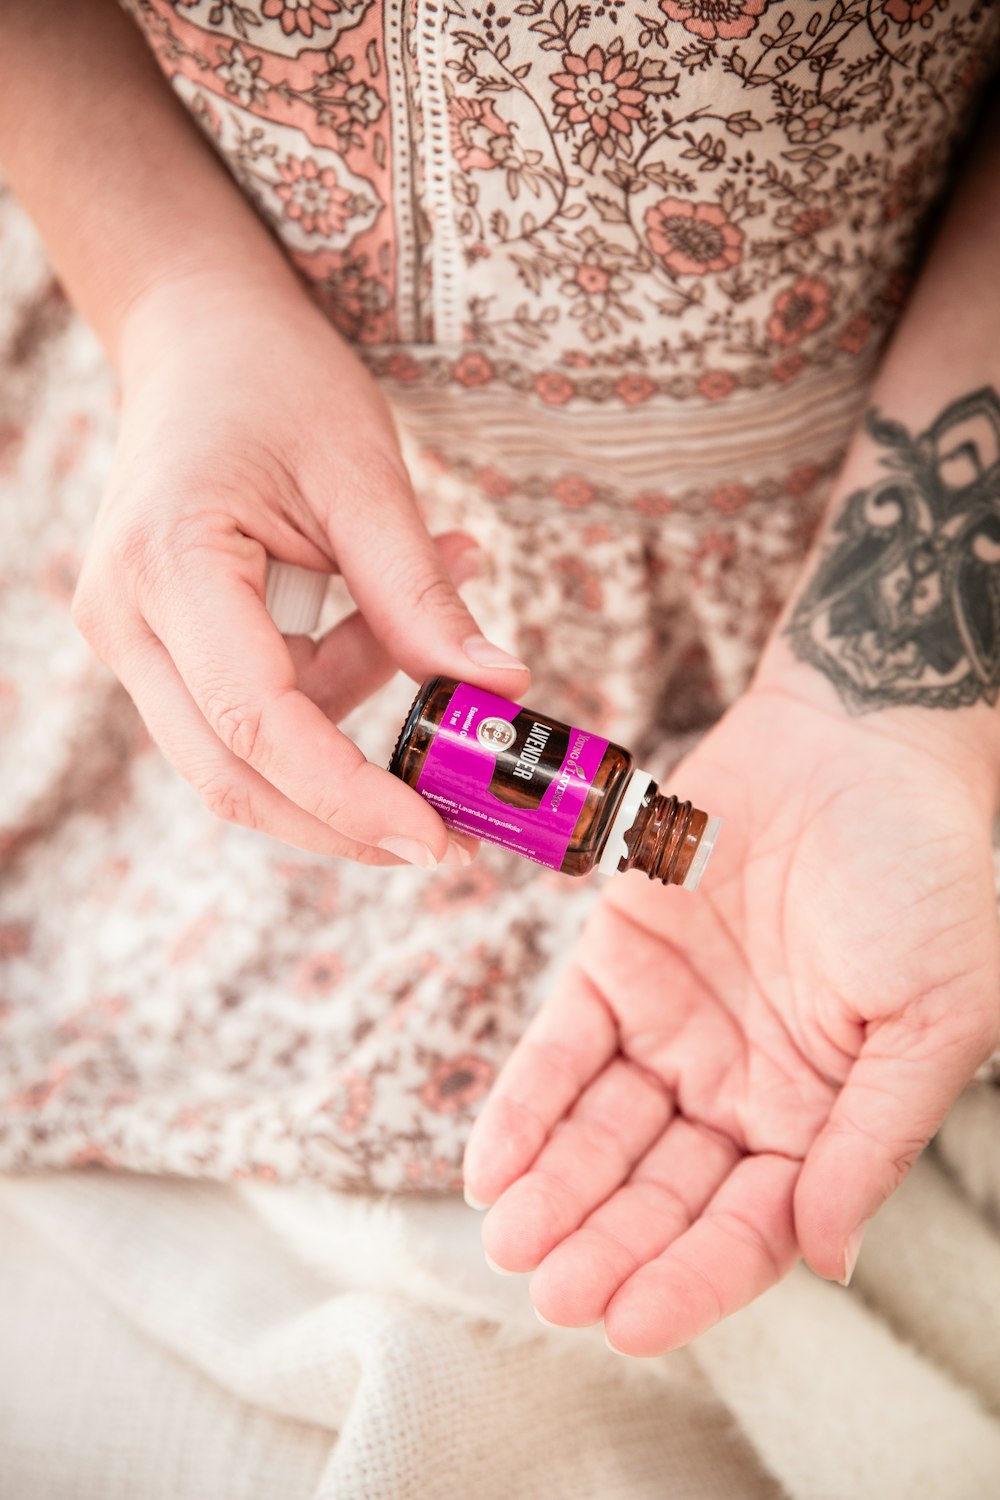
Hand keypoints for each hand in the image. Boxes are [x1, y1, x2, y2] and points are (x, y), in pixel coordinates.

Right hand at [71, 270, 528, 863]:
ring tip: (428, 636)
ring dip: (349, 733)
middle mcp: (126, 620)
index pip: (258, 724)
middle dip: (346, 816)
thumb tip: (501, 691)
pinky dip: (330, 692)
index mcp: (168, 565)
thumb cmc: (273, 380)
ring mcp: (133, 639)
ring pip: (244, 754)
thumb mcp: (363, 475)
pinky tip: (380, 622)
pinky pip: (251, 711)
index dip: (347, 798)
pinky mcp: (162, 646)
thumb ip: (420, 595)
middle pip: (232, 775)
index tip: (435, 839)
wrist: (195, 336)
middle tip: (452, 832)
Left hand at [462, 684, 999, 1353]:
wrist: (859, 741)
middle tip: (553, 1291)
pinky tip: (490, 1164)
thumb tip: (825, 1258)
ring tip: (511, 1240)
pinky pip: (559, 1049)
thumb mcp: (932, 1016)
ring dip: (556, 1189)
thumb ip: (872, 1137)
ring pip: (602, 1132)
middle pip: (662, 1191)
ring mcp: (673, 1026)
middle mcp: (739, 1085)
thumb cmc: (925, 875)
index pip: (748, 1225)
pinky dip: (523, 1105)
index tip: (631, 1322)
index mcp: (820, 1114)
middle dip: (607, 1243)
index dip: (692, 1277)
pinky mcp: (616, 964)